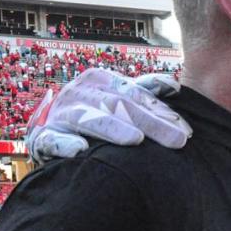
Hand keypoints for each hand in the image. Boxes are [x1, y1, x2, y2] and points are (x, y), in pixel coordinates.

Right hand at [26, 68, 191, 163]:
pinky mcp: (43, 135)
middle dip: (152, 124)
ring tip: (135, 140)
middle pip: (121, 107)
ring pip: (91, 119)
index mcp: (100, 80)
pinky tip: (80, 150)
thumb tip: (174, 88)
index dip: (163, 112)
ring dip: (113, 129)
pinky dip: (65, 145)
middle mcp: (80, 92)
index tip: (187, 131)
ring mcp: (61, 113)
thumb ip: (144, 91)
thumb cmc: (94, 114)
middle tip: (178, 141)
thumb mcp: (117, 98)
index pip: (137, 95)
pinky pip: (52, 140)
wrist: (50, 130)